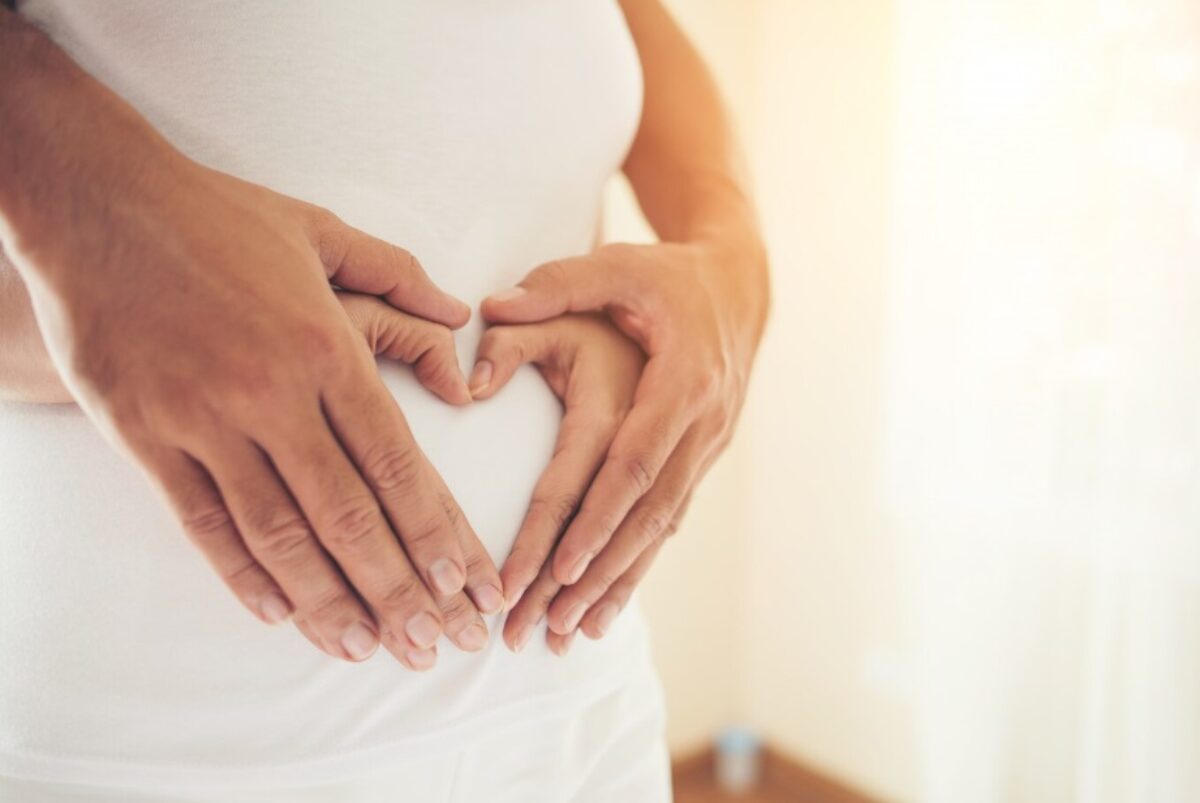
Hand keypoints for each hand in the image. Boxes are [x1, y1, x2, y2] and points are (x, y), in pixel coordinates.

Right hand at [9, 154, 503, 669]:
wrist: (96, 202)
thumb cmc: (216, 215)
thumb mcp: (320, 228)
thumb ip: (397, 275)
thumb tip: (458, 315)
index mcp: (325, 346)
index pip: (397, 461)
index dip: (436, 531)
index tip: (466, 584)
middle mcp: (271, 394)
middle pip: (349, 515)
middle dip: (400, 589)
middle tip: (436, 645)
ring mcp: (202, 420)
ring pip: (279, 534)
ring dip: (328, 601)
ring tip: (368, 649)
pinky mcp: (144, 435)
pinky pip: (202, 523)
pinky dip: (242, 575)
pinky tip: (280, 614)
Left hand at [480, 239, 767, 647]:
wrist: (739, 286)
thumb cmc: (669, 276)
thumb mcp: (618, 265)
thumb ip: (556, 285)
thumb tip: (490, 309)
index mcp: (680, 382)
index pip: (634, 464)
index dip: (598, 519)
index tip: (556, 568)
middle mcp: (701, 425)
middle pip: (646, 515)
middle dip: (597, 574)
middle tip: (548, 625)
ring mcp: (707, 448)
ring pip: (660, 529)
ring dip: (617, 583)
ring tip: (572, 633)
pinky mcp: (700, 459)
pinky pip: (668, 522)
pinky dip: (638, 565)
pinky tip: (608, 605)